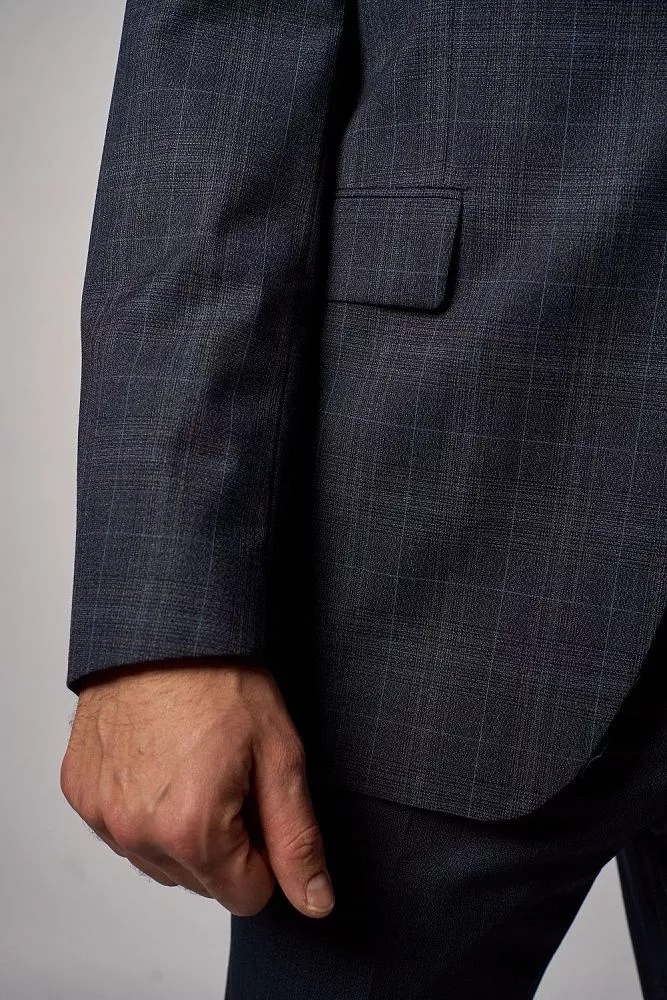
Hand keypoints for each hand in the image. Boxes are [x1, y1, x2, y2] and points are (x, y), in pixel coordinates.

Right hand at [60, 658, 334, 917]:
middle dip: (224, 840)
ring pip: (159, 860)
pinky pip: (122, 828)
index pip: (246, 895)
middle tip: (229, 773)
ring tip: (194, 763)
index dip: (265, 851)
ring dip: (181, 829)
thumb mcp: (279, 755)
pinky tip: (160, 760)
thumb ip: (297, 838)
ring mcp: (102, 815)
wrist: (164, 629)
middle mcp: (136, 834)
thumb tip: (316, 901)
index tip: (259, 799)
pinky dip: (144, 807)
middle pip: (202, 881)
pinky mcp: (80, 792)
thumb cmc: (222, 679)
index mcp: (191, 831)